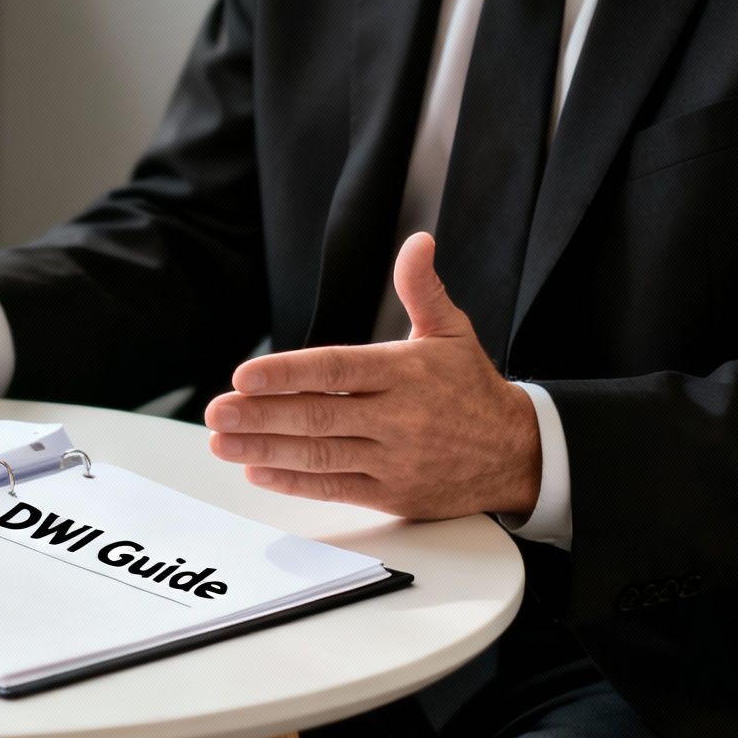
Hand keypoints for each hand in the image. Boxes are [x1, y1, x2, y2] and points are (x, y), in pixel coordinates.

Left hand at [204, 232, 540, 518]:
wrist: (521, 454)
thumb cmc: (473, 388)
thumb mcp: (453, 331)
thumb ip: (422, 289)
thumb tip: (417, 241)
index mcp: (405, 372)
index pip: (336, 371)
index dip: (288, 374)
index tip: (244, 375)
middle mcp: (399, 417)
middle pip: (319, 416)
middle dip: (260, 415)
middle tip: (216, 413)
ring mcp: (395, 459)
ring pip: (321, 454)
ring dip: (265, 449)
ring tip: (221, 443)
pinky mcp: (394, 495)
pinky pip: (336, 489)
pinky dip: (294, 482)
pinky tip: (257, 471)